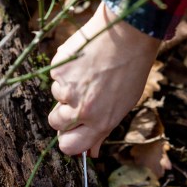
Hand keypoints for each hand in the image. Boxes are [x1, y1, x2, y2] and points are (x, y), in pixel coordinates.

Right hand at [48, 2, 160, 156]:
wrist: (128, 33)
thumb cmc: (130, 70)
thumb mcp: (123, 106)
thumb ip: (103, 130)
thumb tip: (92, 153)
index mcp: (99, 122)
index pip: (69, 146)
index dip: (68, 141)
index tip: (71, 133)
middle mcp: (80, 109)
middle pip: (56, 123)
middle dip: (63, 114)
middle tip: (77, 99)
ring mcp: (67, 89)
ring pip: (56, 97)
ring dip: (66, 89)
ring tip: (88, 74)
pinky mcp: (58, 69)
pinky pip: (56, 76)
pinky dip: (66, 71)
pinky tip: (84, 61)